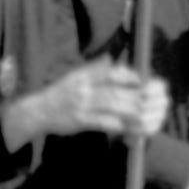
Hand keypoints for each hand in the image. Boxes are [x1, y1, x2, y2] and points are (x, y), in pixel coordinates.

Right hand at [8, 59, 161, 144]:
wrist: (38, 111)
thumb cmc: (60, 93)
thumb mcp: (75, 76)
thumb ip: (94, 69)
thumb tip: (111, 60)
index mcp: (84, 76)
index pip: (110, 72)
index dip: (129, 76)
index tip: (142, 81)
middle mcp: (83, 88)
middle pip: (115, 91)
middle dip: (136, 96)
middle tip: (151, 101)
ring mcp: (81, 105)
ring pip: (111, 106)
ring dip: (131, 111)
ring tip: (144, 114)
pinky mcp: (79, 121)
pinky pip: (103, 123)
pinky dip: (118, 125)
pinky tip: (128, 127)